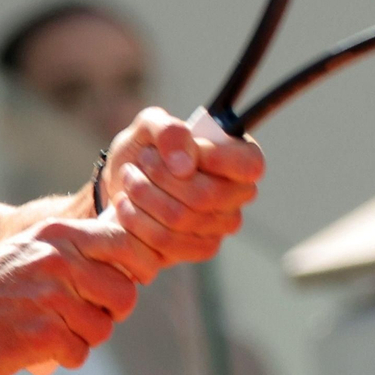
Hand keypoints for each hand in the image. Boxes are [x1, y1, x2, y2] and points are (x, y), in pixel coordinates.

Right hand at [0, 218, 139, 374]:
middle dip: (110, 313)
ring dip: (83, 338)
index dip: (132, 269)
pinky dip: (64, 357)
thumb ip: (74, 249)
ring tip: (52, 331)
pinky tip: (38, 347)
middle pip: (124, 293)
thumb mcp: (28, 251)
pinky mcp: (42, 335)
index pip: (125, 242)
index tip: (114, 286)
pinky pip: (80, 353)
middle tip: (83, 318)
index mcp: (56, 234)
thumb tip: (134, 253)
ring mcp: (49, 297)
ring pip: (103, 329)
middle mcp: (56, 260)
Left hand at [99, 106, 264, 276]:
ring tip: (129, 178)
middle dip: (161, 175)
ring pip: (181, 218)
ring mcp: (223, 225)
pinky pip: (166, 242)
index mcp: (242, 157)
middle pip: (205, 195)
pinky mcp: (201, 248)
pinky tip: (126, 204)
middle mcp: (240, 193)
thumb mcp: (150, 126)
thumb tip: (185, 166)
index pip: (249, 166)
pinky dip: (136, 220)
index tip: (175, 152)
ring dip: (143, 194)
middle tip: (142, 160)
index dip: (213, 159)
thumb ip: (169, 131)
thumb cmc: (148, 149)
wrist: (125, 183)